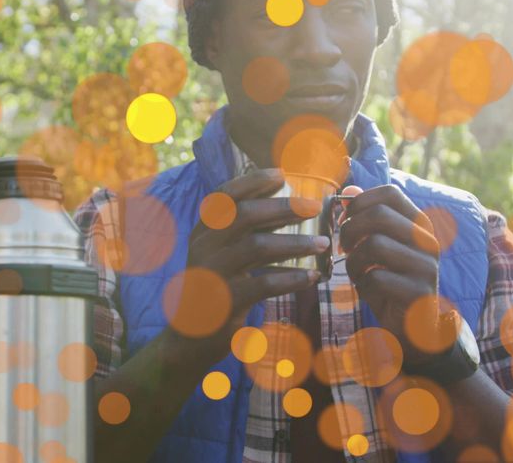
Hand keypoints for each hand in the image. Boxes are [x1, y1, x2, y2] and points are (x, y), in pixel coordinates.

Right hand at [180, 168, 329, 360]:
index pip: (224, 195)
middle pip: (244, 215)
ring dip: (295, 243)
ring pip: (257, 246)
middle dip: (282, 207)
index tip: (281, 174)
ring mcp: (213, 273)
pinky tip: (311, 277)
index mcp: (203, 231)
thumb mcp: (221, 256)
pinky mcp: (226, 300)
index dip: (252, 181)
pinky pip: (264, 283)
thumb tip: (288, 207)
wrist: (189, 338)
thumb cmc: (215, 289)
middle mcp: (204, 246)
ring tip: (322, 244)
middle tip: (313, 207)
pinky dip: (291, 278)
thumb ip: (245, 233)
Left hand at [338, 184, 444, 364]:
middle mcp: (427, 240)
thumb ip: (367, 218)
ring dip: (354, 261)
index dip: (360, 202)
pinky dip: (363, 285)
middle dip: (350, 230)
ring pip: (375, 244)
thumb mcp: (378, 246)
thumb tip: (349, 190)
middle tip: (344, 248)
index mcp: (418, 224)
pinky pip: (377, 277)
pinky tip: (368, 292)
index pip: (390, 192)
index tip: (346, 220)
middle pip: (379, 215)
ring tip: (356, 272)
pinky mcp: (418, 292)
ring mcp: (426, 266)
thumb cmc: (391, 280)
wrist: (414, 325)